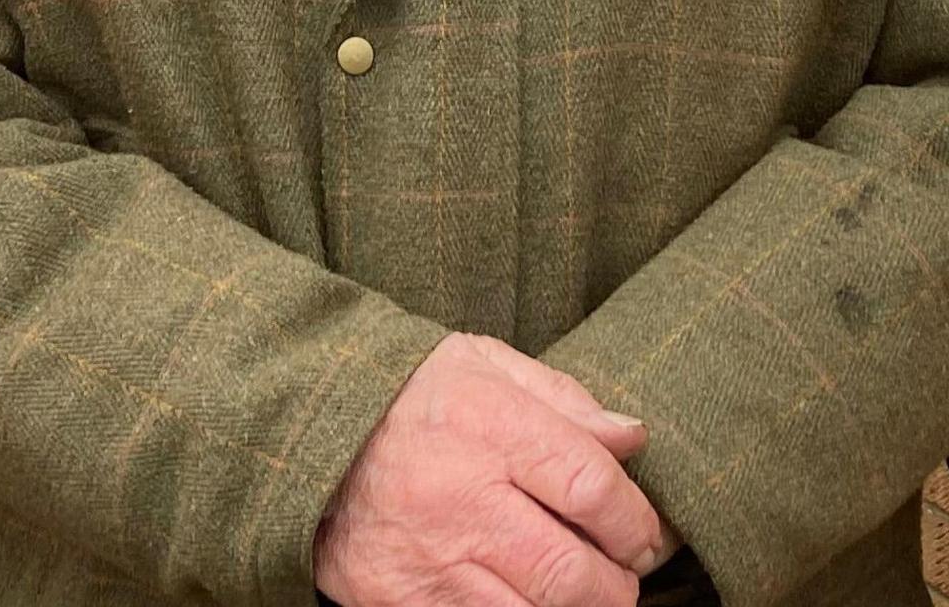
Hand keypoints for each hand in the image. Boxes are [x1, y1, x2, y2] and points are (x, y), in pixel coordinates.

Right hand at [314, 334, 677, 606]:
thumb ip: (563, 400)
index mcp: (487, 425)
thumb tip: (634, 438)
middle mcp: (459, 496)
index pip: (592, 489)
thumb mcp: (484, 366)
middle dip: (617, 585)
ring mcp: (428, 557)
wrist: (305, 432)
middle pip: (571, 571)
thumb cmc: (409, 396)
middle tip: (621, 576)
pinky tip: (524, 599)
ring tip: (579, 594)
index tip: (644, 535)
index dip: (637, 524)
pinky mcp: (399, 600)